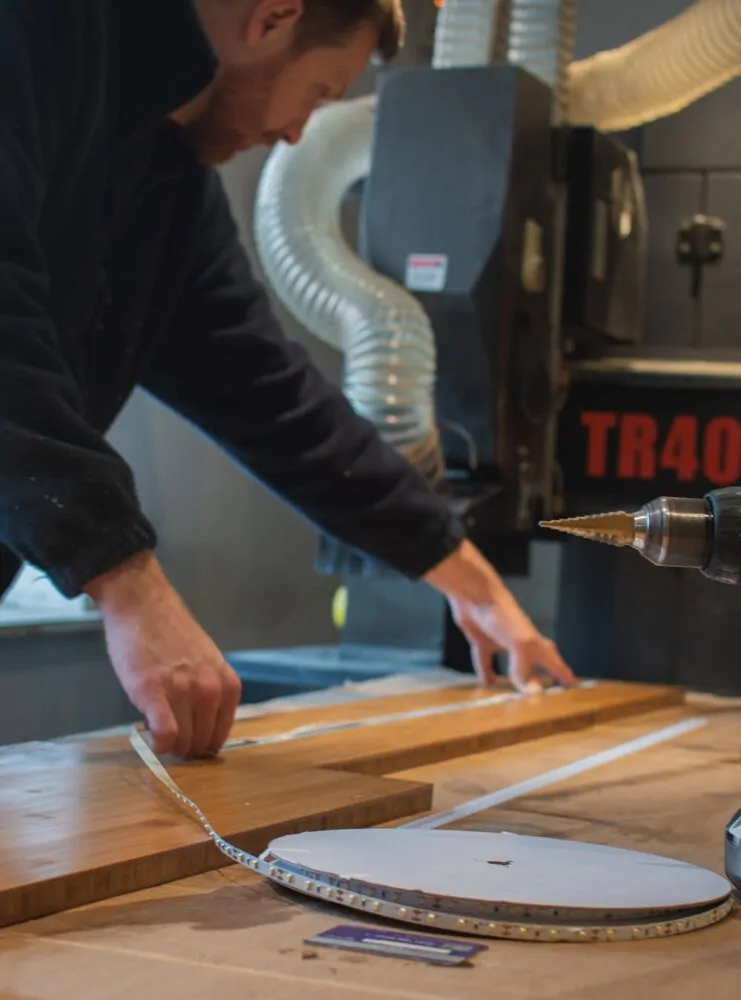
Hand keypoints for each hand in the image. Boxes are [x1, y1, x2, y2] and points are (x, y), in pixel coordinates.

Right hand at [84, 552, 241, 757]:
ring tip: (154, 725)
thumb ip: (210, 694)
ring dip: (167, 745)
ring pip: (182, 743)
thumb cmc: (172, 635)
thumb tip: (201, 731)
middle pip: (201, 744)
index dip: (200, 743)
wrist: (144, 606)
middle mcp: (211, 690)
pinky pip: (164, 735)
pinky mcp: (153, 692)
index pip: (219, 736)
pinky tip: (145, 732)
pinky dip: (156, 744)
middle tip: (164, 731)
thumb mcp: (208, 664)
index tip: (184, 736)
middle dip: (183, 746)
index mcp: (228, 685)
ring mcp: (184, 691)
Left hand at [424, 540, 575, 692]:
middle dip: (543, 676)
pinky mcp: (483, 640)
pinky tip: (487, 683)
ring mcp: (502, 641)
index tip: (572, 687)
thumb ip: (524, 668)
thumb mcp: (519, 644)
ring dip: (515, 678)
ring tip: (519, 694)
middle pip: (537, 662)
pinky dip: (486, 672)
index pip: (554, 662)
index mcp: (535, 643)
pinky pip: (486, 660)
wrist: (475, 595)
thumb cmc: (502, 614)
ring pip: (512, 664)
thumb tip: (532, 692)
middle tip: (549, 692)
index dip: (563, 674)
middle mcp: (521, 643)